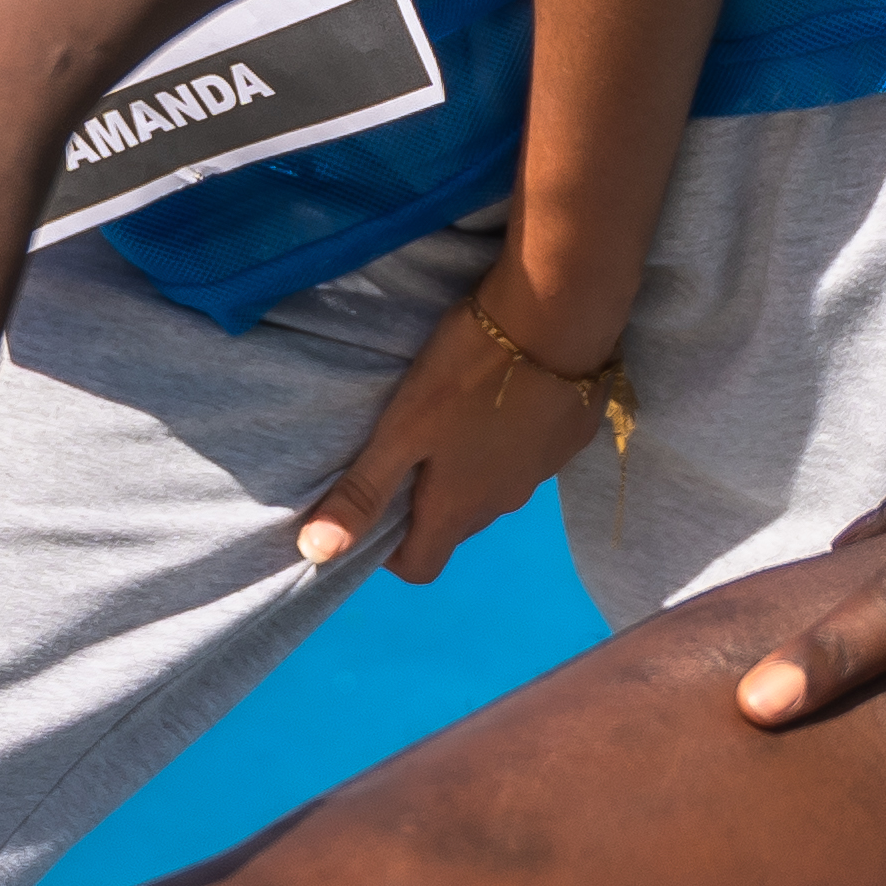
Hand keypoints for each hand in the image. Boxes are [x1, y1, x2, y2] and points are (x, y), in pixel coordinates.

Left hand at [293, 243, 614, 582]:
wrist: (558, 318)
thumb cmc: (468, 374)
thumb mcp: (402, 428)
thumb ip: (363, 490)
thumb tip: (317, 553)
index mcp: (459, 508)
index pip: (421, 567)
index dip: (389, 552)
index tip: (374, 507)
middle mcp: (504, 504)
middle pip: (455, 526)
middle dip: (425, 502)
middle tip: (404, 448)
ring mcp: (543, 473)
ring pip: (493, 489)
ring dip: (468, 469)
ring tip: (450, 416)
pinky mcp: (568, 439)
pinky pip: (529, 457)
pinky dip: (508, 441)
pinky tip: (500, 397)